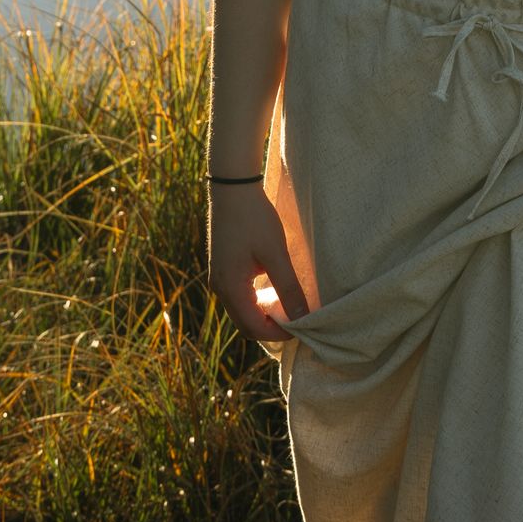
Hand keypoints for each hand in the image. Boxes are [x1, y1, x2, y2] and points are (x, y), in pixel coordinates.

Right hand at [206, 182, 309, 342]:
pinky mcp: (223, 268)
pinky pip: (240, 296)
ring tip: (291, 306)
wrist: (232, 187)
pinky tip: (276, 290)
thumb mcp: (276, 254)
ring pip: (242, 311)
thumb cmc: (254, 218)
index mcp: (230, 288)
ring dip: (264, 315)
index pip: (253, 328)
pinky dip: (257, 302)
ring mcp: (219, 278)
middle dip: (271, 328)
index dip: (278, 334)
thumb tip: (303, 317)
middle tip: (298, 320)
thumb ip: (289, 288)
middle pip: (245, 324)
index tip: (303, 327)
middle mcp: (220, 288)